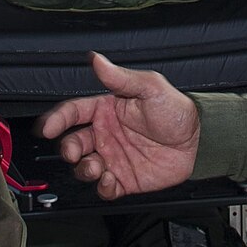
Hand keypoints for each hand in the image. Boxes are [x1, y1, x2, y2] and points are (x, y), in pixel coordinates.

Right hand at [38, 53, 200, 199]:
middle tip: (74, 152)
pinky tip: (110, 180)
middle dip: (68, 148)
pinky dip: (102, 187)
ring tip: (95, 167)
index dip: (57, 119)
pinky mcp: (124, 179)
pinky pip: (104, 187)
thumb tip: (97, 59)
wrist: (200, 141)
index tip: (47, 127)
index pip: (73, 112)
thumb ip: (120, 78)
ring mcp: (114, 157)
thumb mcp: (150, 88)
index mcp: (106, 109)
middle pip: (73, 142)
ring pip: (84, 166)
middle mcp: (106, 134)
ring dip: (83, 169)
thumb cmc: (176, 111)